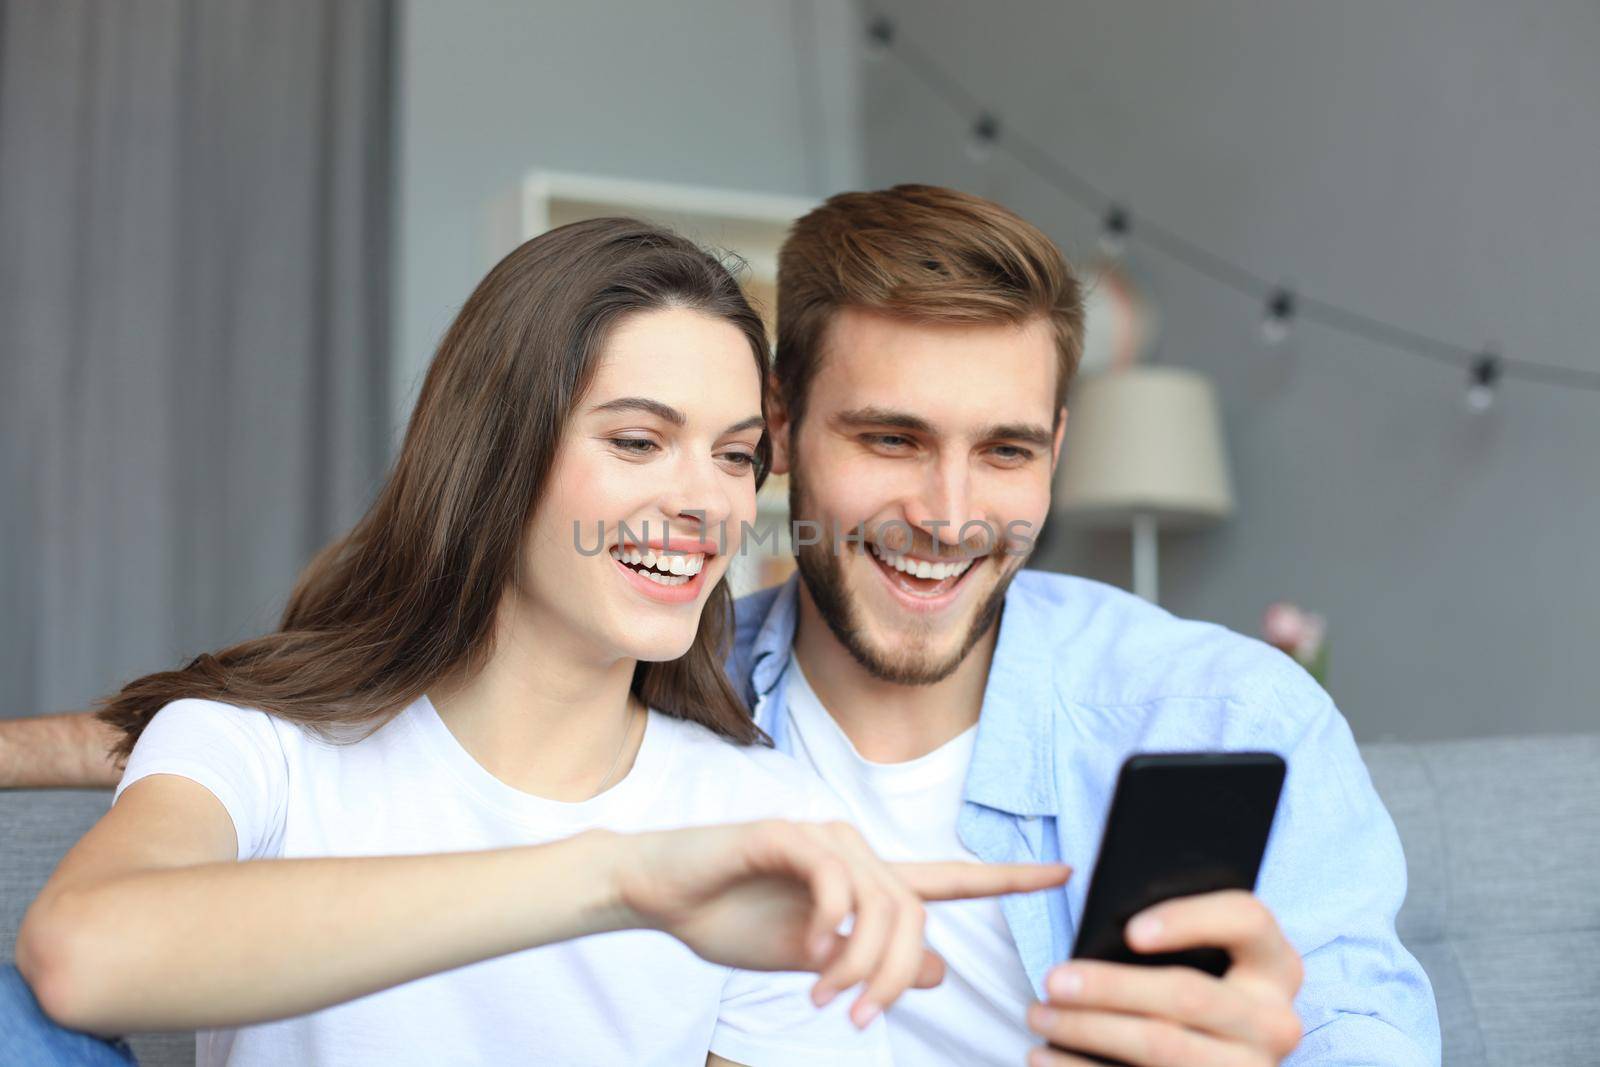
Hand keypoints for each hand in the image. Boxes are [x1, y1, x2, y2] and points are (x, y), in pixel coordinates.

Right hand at [602, 819, 1070, 1026]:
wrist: (660, 894)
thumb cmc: (730, 920)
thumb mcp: (814, 960)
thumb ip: (873, 964)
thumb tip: (941, 973)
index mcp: (864, 882)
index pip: (949, 880)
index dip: (1006, 879)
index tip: (1061, 875)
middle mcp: (855, 851)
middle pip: (917, 915)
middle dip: (897, 975)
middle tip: (855, 1016)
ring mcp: (823, 839)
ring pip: (883, 902)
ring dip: (860, 962)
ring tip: (824, 993)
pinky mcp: (787, 835)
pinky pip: (838, 879)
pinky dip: (832, 923)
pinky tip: (810, 949)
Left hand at [1025, 890, 1303, 1065]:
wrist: (1218, 1059)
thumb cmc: (1194, 993)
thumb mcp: (1206, 961)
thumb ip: (1170, 939)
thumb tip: (1106, 925)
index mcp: (1275, 965)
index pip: (1246, 919)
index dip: (1189, 920)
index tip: (1130, 930)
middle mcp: (1275, 1020)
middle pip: (1187, 994)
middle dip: (1109, 987)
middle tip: (1052, 981)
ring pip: (1162, 1047)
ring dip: (1088, 1030)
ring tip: (1038, 1016)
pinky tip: (1044, 1058)